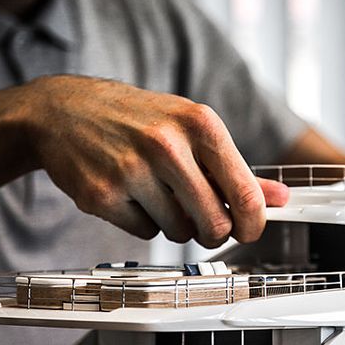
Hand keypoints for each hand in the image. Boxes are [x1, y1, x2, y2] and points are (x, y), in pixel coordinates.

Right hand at [24, 75, 288, 246]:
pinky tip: (130, 193)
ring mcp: (130, 170)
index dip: (253, 223)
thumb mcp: (193, 130)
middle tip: (206, 222)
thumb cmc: (139, 120)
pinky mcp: (101, 195)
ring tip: (157, 192)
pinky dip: (144, 223)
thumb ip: (238, 169)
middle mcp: (166, 144)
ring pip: (180, 232)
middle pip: (215, 224)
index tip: (249, 230)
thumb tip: (282, 199)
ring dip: (176, 223)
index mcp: (200, 123)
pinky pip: (145, 233)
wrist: (63, 111)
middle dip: (215, 232)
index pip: (245, 193)